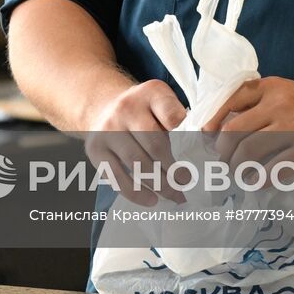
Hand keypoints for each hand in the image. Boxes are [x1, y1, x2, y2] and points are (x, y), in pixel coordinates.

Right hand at [84, 80, 187, 205]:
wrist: (104, 108)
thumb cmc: (143, 112)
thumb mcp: (161, 103)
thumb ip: (178, 121)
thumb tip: (198, 155)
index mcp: (150, 93)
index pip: (171, 114)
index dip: (185, 134)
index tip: (197, 154)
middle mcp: (126, 108)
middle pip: (154, 145)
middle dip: (174, 170)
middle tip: (186, 184)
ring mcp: (108, 129)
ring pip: (137, 164)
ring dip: (160, 185)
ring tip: (175, 196)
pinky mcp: (95, 149)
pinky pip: (117, 177)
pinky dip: (137, 193)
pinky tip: (152, 200)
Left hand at [201, 77, 293, 170]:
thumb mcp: (288, 93)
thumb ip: (261, 104)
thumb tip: (226, 126)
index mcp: (271, 87)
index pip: (230, 99)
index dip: (213, 119)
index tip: (207, 135)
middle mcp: (279, 104)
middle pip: (234, 130)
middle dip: (223, 150)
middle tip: (224, 160)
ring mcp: (293, 128)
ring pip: (248, 151)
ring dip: (238, 167)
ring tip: (238, 174)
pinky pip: (273, 170)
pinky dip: (260, 179)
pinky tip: (258, 182)